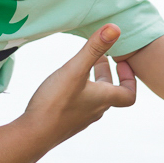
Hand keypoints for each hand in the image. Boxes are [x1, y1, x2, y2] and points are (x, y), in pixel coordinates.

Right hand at [22, 24, 136, 145]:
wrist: (33, 135)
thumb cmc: (56, 102)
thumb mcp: (75, 69)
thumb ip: (94, 48)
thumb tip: (115, 27)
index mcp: (103, 99)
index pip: (129, 94)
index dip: (130, 79)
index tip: (121, 63)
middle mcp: (95, 110)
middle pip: (110, 92)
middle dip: (107, 73)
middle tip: (101, 56)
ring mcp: (80, 118)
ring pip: (94, 97)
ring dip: (93, 80)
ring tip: (82, 65)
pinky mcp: (66, 121)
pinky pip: (79, 103)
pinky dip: (79, 89)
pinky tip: (65, 82)